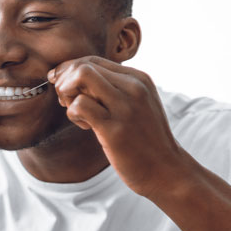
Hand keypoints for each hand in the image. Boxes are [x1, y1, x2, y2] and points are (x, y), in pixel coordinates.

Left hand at [49, 56, 187, 198]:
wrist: (166, 171)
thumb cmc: (143, 139)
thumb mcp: (135, 105)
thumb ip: (111, 89)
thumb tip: (70, 76)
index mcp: (138, 78)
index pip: (92, 60)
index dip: (69, 71)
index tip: (63, 87)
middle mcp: (133, 87)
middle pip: (83, 65)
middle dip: (65, 81)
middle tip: (67, 102)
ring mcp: (125, 107)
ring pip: (80, 77)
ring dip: (67, 94)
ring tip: (77, 113)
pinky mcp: (114, 128)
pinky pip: (80, 105)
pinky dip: (73, 113)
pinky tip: (84, 126)